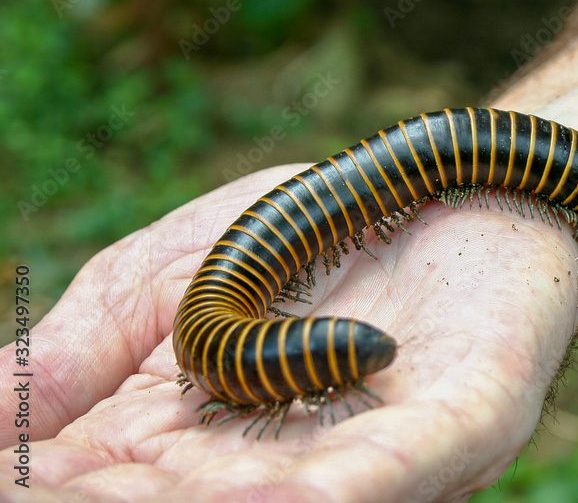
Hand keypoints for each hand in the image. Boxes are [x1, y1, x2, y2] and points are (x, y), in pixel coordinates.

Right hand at [1, 164, 577, 501]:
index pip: (122, 476)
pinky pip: (397, 466)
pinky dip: (335, 486)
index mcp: (212, 436)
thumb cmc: (302, 232)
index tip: (20, 474)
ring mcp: (379, 448)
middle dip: (125, 499)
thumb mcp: (165, 275)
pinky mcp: (465, 421)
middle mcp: (289, 462)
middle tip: (59, 490)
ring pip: (288, 499)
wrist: (436, 177)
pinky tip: (282, 496)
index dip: (67, 478)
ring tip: (132, 502)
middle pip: (195, 500)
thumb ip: (86, 344)